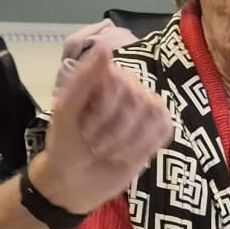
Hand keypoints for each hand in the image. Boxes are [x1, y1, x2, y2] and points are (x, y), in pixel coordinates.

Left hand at [30, 45, 173, 216]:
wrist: (75, 182)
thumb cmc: (66, 144)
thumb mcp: (65, 112)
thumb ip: (83, 78)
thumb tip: (105, 45)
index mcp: (105, 76)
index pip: (120, 83)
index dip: (103, 112)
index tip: (83, 130)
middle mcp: (130, 86)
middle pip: (138, 100)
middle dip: (114, 131)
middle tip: (94, 145)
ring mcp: (146, 107)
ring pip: (154, 116)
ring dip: (127, 143)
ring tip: (108, 151)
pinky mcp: (159, 128)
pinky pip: (164, 130)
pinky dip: (143, 148)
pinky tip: (126, 155)